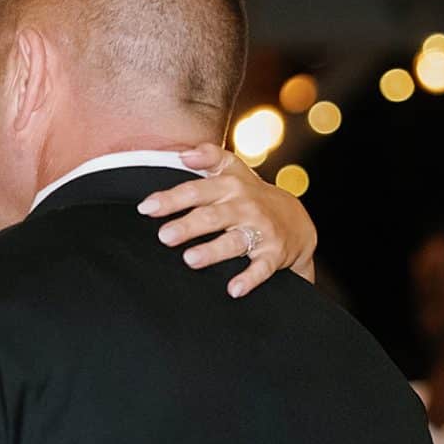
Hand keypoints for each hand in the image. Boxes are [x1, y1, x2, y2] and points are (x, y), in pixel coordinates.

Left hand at [137, 152, 316, 296]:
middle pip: (213, 215)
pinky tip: (234, 289)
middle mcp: (245, 206)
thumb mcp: (236, 171)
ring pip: (235, 241)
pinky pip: (261, 268)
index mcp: (231, 186)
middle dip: (188, 226)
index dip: (172, 198)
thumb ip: (211, 157)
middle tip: (164, 236)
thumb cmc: (252, 197)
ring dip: (213, 251)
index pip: (197, 190)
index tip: (147, 207)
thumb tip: (184, 153)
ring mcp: (261, 230)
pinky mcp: (274, 253)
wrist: (297, 223)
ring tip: (190, 259)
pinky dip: (249, 279)